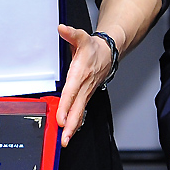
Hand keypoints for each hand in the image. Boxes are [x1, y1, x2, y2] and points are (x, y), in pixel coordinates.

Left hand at [56, 24, 112, 146]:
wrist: (108, 54)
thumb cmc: (93, 48)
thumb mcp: (82, 38)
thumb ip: (71, 33)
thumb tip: (62, 28)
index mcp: (80, 73)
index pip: (71, 92)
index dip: (66, 105)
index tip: (61, 118)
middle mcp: (84, 86)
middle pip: (77, 108)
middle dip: (71, 125)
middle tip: (64, 138)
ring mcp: (86, 93)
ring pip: (80, 113)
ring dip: (73, 127)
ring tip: (65, 141)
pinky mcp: (86, 96)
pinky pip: (81, 111)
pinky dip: (76, 122)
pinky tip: (70, 132)